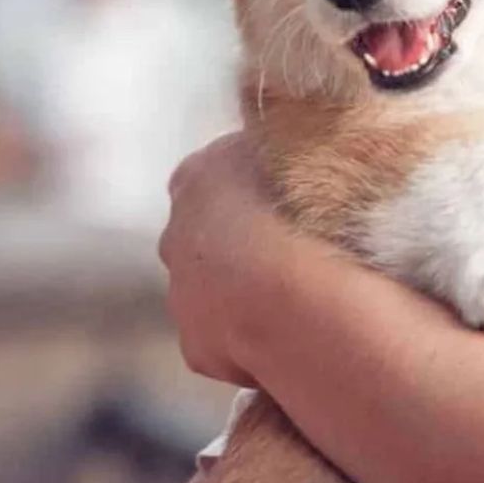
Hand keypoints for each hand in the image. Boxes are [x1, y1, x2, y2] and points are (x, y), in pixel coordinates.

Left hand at [160, 132, 303, 386]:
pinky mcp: (196, 348)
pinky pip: (225, 343)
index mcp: (196, 177)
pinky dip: (250, 343)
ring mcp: (181, 294)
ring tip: (296, 301)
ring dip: (243, 297)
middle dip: (238, 246)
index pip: (215, 175)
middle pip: (205, 237)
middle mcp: (174, 234)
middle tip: (292, 253)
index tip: (284, 201)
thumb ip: (286, 142)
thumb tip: (298, 134)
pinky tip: (289, 338)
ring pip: (212, 294)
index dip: (250, 188)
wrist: (297, 293)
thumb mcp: (303, 147)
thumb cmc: (309, 210)